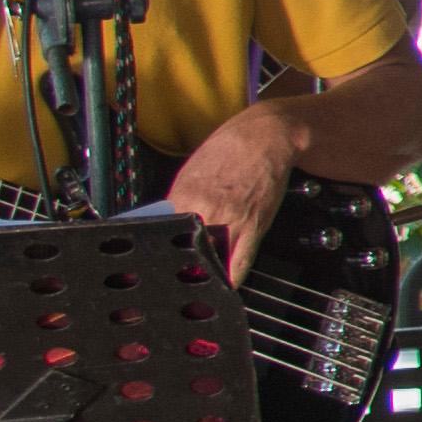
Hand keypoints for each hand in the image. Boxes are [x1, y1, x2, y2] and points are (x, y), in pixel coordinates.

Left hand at [162, 103, 305, 283]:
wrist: (266, 137)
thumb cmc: (230, 148)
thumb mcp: (192, 171)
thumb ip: (179, 199)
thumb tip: (168, 221)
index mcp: (182, 196)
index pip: (162, 234)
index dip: (158, 250)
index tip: (155, 261)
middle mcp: (203, 210)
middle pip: (185, 251)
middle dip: (181, 265)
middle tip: (178, 276)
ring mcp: (229, 221)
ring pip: (211, 261)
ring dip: (206, 272)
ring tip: (201, 279)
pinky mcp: (253, 227)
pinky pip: (239, 263)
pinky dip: (232, 277)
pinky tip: (226, 284)